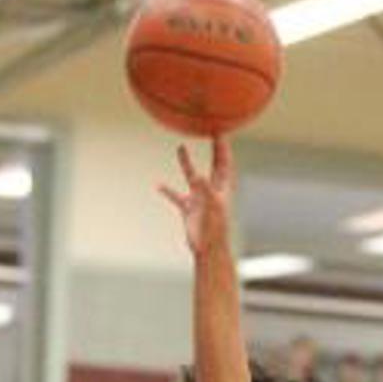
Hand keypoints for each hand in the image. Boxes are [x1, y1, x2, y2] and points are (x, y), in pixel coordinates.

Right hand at [159, 135, 233, 256]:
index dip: (223, 148)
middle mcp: (211, 191)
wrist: (207, 249)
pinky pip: (176, 196)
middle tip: (210, 132)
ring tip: (180, 147)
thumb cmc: (214, 230)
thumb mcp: (210, 208)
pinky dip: (167, 190)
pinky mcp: (188, 209)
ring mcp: (199, 199)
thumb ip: (204, 191)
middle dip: (213, 149)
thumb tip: (197, 176)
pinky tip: (158, 184)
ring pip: (192, 177)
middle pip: (213, 165)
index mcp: (221, 189)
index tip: (220, 132)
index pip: (224, 163)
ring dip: (186, 162)